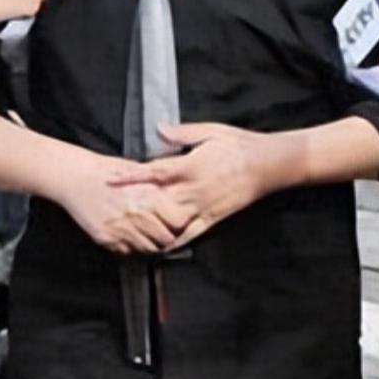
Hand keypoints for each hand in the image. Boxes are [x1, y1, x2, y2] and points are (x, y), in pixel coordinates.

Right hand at [49, 152, 194, 254]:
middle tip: (165, 234)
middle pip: (165, 240)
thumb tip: (175, 192)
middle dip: (167, 237)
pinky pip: (126, 251)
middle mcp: (137, 215)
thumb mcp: (136, 170)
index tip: (178, 223)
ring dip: (150, 244)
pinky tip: (128, 234)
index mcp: (149, 196)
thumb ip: (156, 184)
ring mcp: (122, 229)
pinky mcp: (107, 238)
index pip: (177, 223)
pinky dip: (130, 246)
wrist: (74, 177)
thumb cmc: (103, 171)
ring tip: (147, 235)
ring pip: (147, 249)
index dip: (179, 224)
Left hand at [107, 124, 282, 247]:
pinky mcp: (212, 220)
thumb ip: (182, 133)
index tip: (111, 180)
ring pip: (169, 222)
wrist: (269, 165)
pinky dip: (171, 242)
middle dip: (132, 205)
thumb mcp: (212, 131)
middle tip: (109, 209)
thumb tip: (158, 130)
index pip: (154, 172)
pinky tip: (157, 247)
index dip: (130, 177)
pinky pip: (188, 235)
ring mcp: (203, 208)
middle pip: (156, 201)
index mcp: (191, 166)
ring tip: (126, 230)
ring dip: (148, 226)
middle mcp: (194, 190)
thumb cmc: (240, 145)